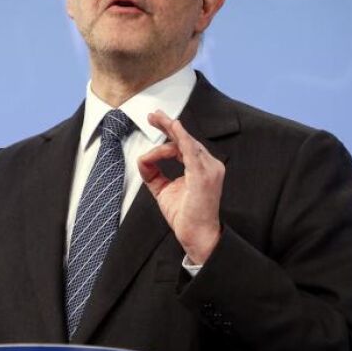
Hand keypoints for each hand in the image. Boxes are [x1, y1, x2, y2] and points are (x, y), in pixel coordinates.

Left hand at [137, 110, 222, 264]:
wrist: (198, 235)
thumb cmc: (186, 216)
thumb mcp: (164, 190)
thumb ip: (153, 174)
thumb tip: (142, 159)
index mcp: (201, 168)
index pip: (184, 146)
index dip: (169, 135)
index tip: (153, 127)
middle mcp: (209, 165)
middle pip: (187, 139)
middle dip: (169, 125)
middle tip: (153, 114)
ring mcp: (209, 169)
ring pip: (186, 143)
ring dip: (170, 129)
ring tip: (156, 118)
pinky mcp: (203, 175)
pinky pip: (191, 151)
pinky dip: (182, 137)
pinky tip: (173, 127)